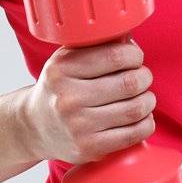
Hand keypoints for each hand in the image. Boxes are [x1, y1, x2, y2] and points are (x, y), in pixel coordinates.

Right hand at [21, 35, 156, 163]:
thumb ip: (97, 45)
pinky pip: (134, 133)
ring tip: (142, 97)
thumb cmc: (60, 87)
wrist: (33, 127)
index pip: (116, 56)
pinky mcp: (88, 148)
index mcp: (62, 70)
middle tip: (141, 78)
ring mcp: (77, 127)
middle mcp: (67, 99)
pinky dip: (146, 123)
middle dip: (144, 77)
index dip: (135, 55)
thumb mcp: (67, 59)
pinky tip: (139, 117)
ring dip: (148, 100)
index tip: (134, 58)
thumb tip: (130, 34)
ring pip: (136, 108)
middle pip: (130, 83)